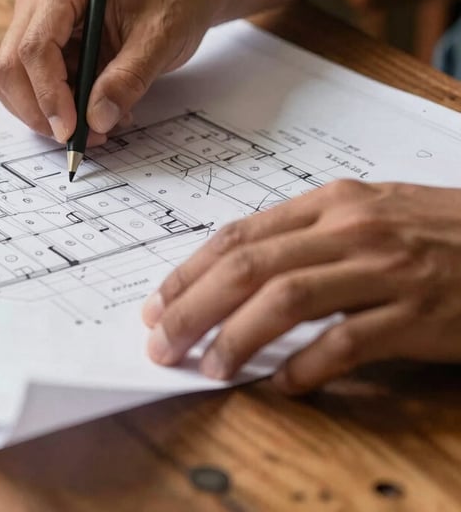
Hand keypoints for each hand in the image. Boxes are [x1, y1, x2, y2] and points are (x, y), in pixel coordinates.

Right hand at [0, 0, 216, 144]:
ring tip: (98, 125)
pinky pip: (30, 90)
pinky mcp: (41, 51)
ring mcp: (34, 26)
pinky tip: (93, 114)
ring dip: (46, 116)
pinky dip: (55, 112)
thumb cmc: (168, 5)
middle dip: (42, 112)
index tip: (70, 130)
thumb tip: (96, 119)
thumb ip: (127, 78)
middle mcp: (38, 3)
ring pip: (13, 85)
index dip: (48, 94)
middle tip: (82, 139)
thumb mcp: (159, 40)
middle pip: (12, 68)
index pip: (36, 47)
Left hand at [141, 180, 460, 392]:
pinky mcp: (417, 314)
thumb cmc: (435, 230)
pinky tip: (282, 385)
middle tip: (161, 342)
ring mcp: (384, 270)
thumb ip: (305, 236)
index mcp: (330, 203)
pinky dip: (306, 367)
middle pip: (249, 266)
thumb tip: (237, 275)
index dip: (190, 272)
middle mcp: (349, 229)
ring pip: (286, 299)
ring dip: (236, 337)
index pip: (239, 236)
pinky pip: (346, 343)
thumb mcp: (367, 214)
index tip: (158, 304)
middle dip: (194, 307)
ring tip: (208, 367)